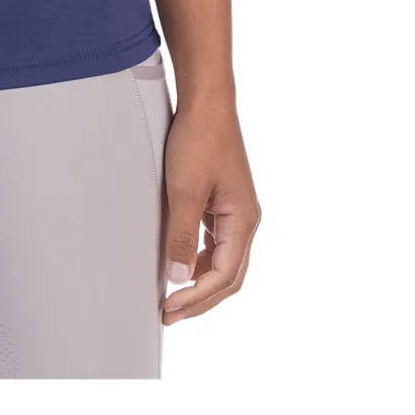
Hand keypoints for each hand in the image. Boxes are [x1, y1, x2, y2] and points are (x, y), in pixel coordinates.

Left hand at [161, 98, 259, 323]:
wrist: (206, 101)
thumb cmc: (199, 139)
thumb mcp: (185, 191)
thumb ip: (181, 237)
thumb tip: (178, 280)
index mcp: (244, 221)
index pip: (223, 276)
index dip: (196, 297)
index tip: (168, 308)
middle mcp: (246, 219)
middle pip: (228, 275)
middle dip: (200, 298)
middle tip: (169, 314)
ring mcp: (236, 209)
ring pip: (223, 259)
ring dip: (200, 280)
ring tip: (172, 295)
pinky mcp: (224, 199)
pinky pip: (216, 241)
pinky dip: (200, 258)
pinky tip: (181, 262)